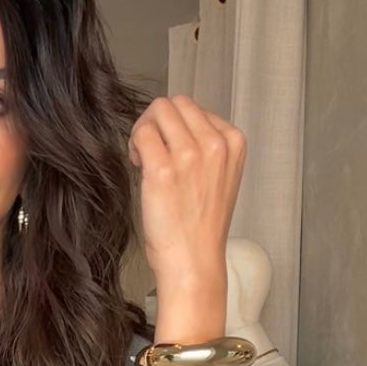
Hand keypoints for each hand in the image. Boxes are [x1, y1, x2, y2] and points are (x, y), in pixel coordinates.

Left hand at [128, 95, 245, 288]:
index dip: (176, 127)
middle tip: (152, 151)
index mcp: (232, 142)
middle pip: (175, 103)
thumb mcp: (217, 176)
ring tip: (145, 159)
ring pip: (158, 110)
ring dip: (145, 130)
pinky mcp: (164, 169)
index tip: (172, 151)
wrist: (193, 262)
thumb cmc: (200, 227)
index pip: (195, 108)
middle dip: (158, 122)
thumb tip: (171, 127)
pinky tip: (139, 167)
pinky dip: (134, 145)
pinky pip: (141, 133)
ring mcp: (191, 155)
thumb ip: (203, 147)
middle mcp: (215, 144)